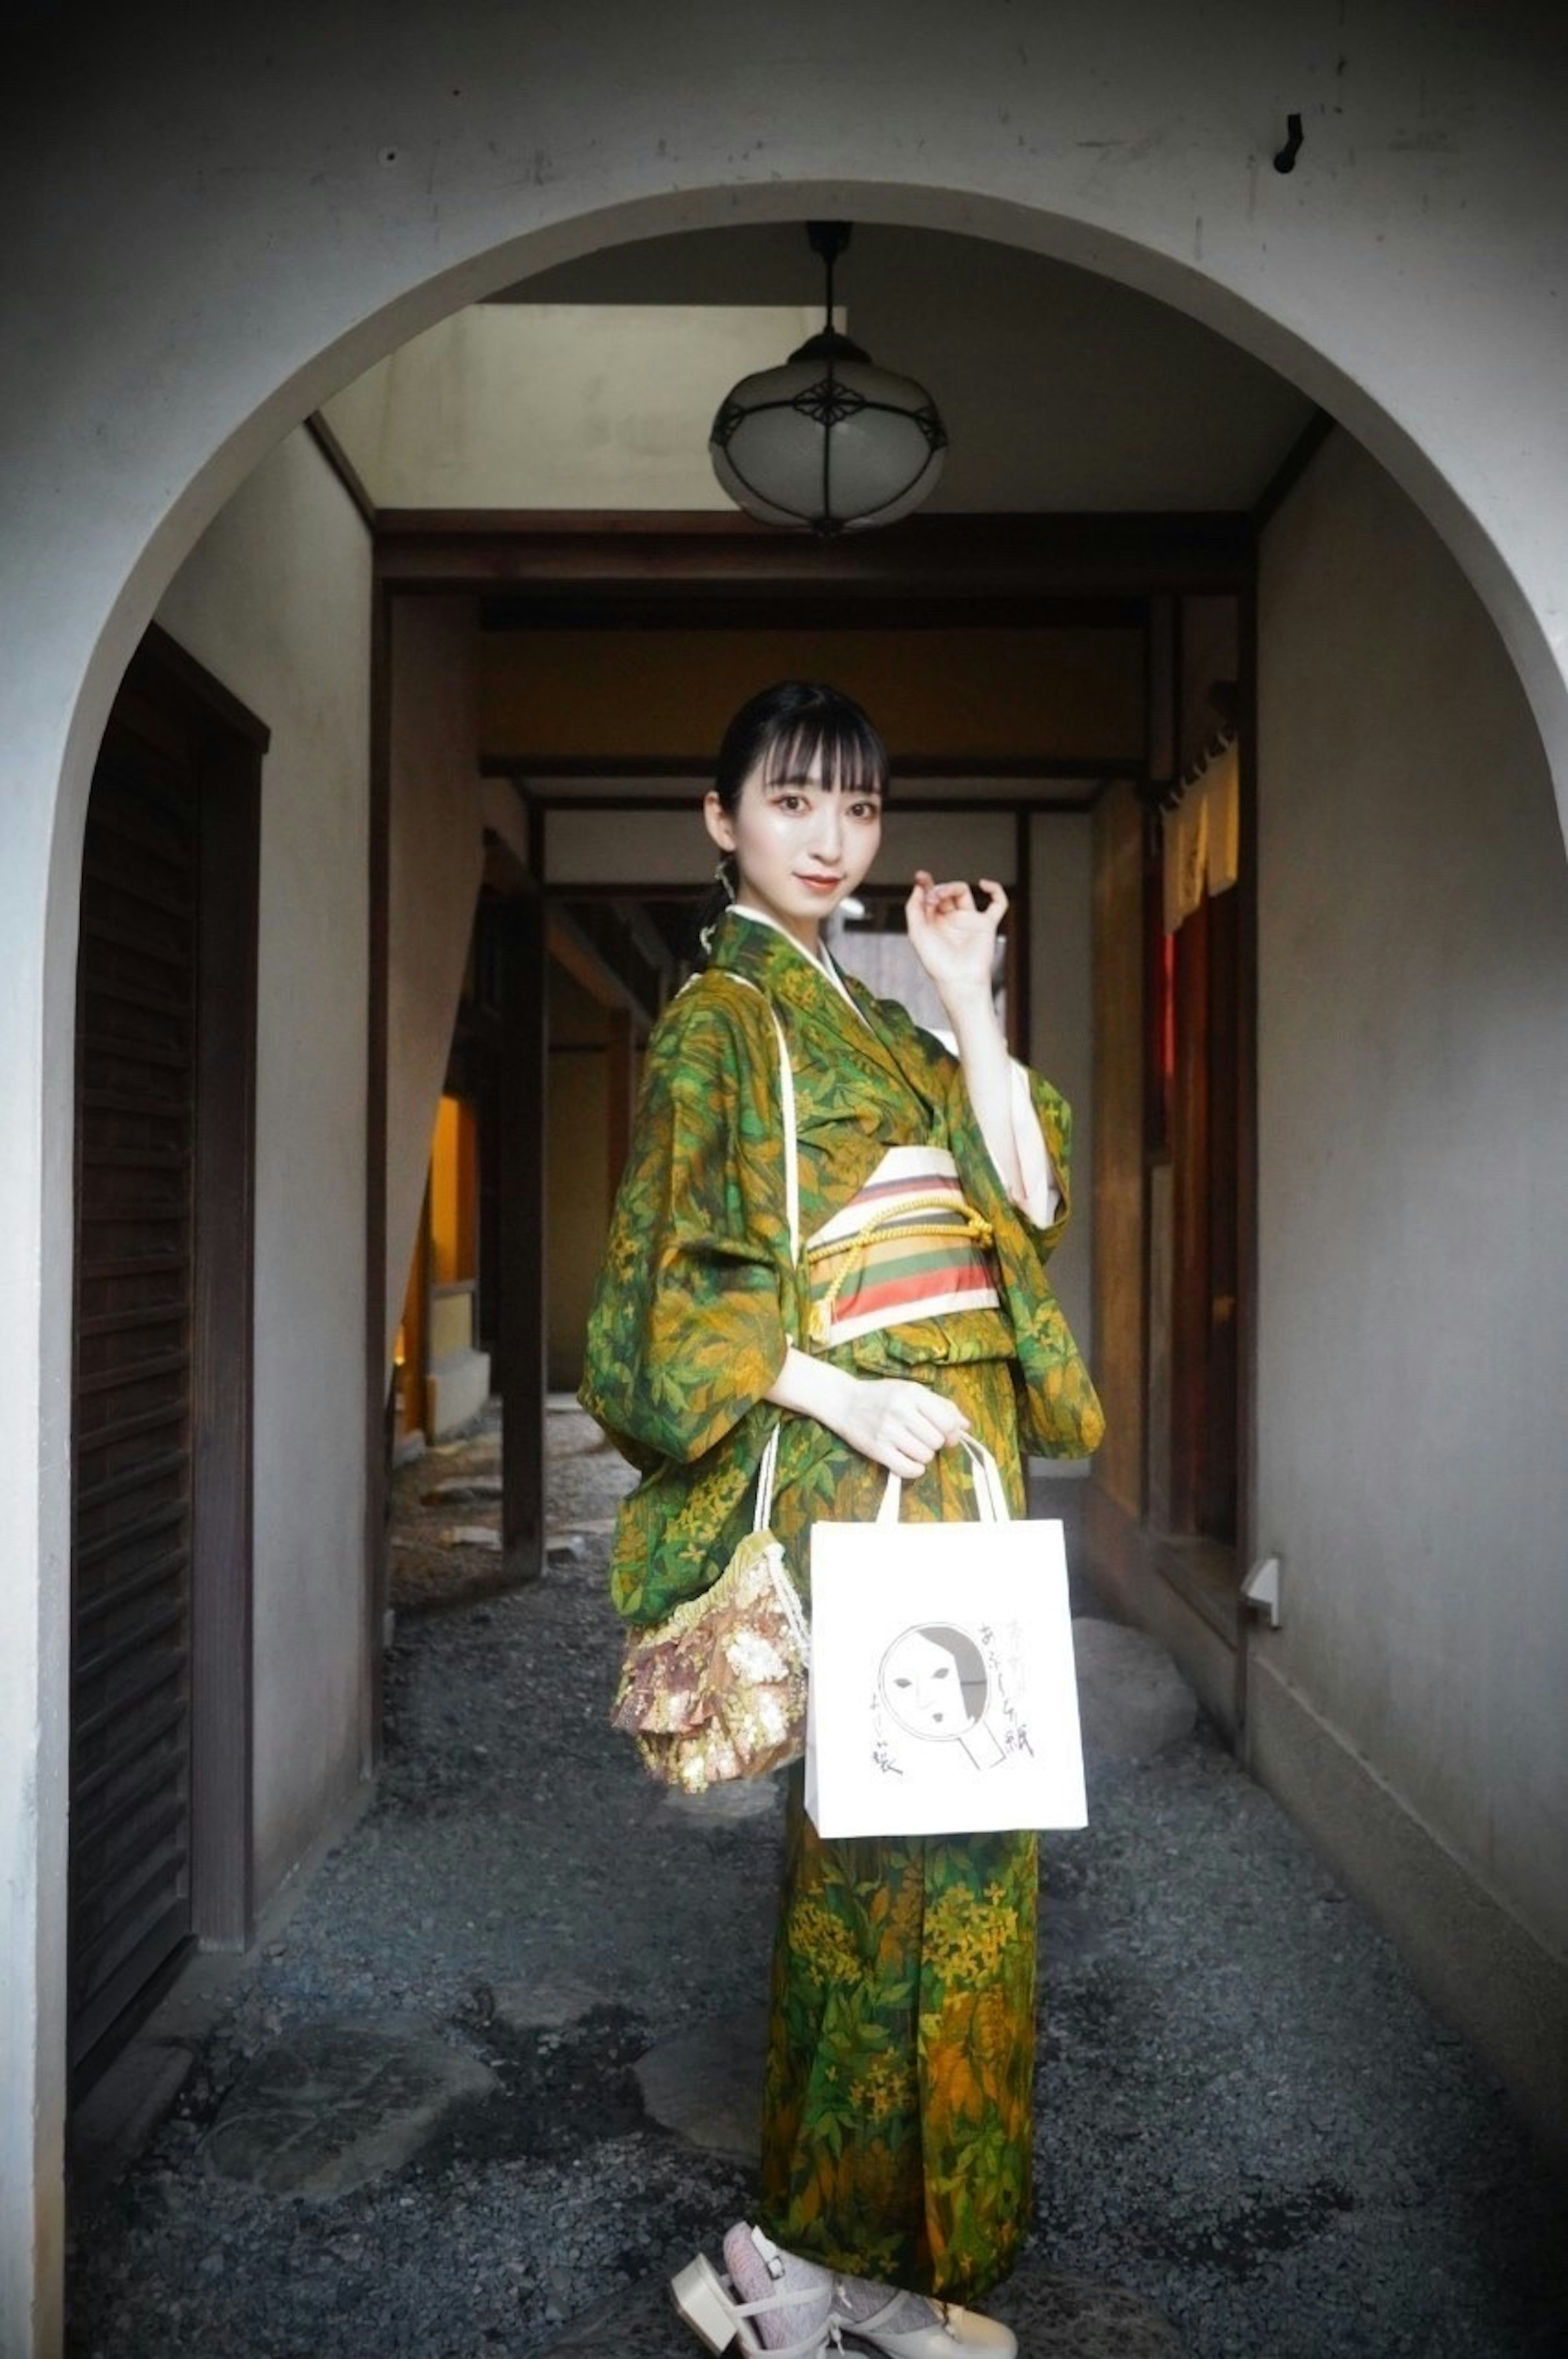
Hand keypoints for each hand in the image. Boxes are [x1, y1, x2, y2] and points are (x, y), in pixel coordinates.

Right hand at [835, 1377, 969, 1479]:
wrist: (844, 1402)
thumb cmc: (882, 1396)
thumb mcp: (912, 1391)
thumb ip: (941, 1405)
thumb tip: (966, 1425)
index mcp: (912, 1394)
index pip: (947, 1422)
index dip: (952, 1433)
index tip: (946, 1434)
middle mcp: (900, 1411)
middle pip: (937, 1441)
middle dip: (934, 1443)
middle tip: (922, 1437)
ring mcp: (887, 1431)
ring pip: (924, 1456)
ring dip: (923, 1456)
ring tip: (911, 1446)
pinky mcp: (877, 1450)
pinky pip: (908, 1469)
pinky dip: (913, 1469)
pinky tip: (907, 1460)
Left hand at [905, 871, 1007, 1007]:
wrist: (958, 979)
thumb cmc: (936, 962)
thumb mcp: (916, 932)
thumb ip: (913, 908)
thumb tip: (919, 887)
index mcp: (934, 923)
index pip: (930, 896)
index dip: (926, 884)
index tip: (921, 876)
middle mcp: (951, 920)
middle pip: (945, 892)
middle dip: (938, 889)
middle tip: (932, 896)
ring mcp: (969, 921)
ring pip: (964, 892)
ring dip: (953, 887)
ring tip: (944, 894)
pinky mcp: (987, 925)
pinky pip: (998, 904)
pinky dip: (996, 890)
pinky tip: (984, 884)